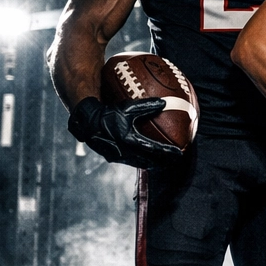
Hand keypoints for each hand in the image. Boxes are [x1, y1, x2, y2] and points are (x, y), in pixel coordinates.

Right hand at [68, 97, 183, 167]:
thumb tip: (165, 102)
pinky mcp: (113, 158)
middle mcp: (123, 150)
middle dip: (164, 161)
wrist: (86, 122)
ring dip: (153, 164)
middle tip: (176, 160)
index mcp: (128, 139)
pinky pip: (131, 161)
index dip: (167, 152)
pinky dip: (142, 161)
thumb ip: (146, 106)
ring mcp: (118, 156)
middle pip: (149, 160)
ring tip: (165, 162)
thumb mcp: (127, 107)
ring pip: (140, 163)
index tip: (179, 153)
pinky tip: (148, 160)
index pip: (153, 148)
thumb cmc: (108, 113)